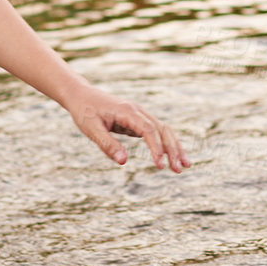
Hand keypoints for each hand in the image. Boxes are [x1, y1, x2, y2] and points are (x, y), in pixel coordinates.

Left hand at [67, 85, 190, 171]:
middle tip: (179, 169)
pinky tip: (172, 158)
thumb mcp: (91, 129)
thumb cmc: (84, 112)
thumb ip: (107, 145)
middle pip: (162, 129)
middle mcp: (138, 111)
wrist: (81, 95)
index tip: (159, 165)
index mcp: (127, 111)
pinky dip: (166, 144)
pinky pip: (156, 132)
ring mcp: (139, 115)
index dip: (156, 148)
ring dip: (174, 147)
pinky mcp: (138, 121)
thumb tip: (124, 162)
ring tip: (184, 166)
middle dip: (172, 149)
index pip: (148, 129)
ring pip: (163, 130)